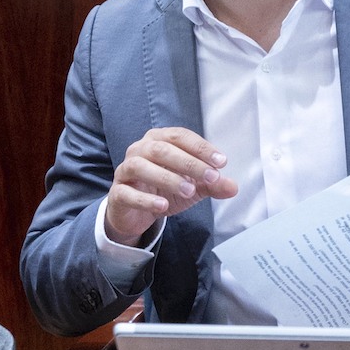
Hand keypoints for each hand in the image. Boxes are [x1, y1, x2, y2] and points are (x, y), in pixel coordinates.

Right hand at [104, 127, 237, 246]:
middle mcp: (139, 150)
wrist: (136, 213)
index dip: (200, 147)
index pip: (180, 136)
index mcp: (158, 140)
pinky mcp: (117, 193)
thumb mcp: (192, 187)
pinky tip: (162, 206)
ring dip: (168, 178)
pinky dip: (145, 199)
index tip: (221, 161)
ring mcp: (125, 170)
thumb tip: (233, 187)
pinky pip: (127, 193)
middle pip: (162, 149)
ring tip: (189, 191)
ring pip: (142, 167)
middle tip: (211, 177)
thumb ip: (211, 185)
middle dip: (189, 162)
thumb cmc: (163, 190)